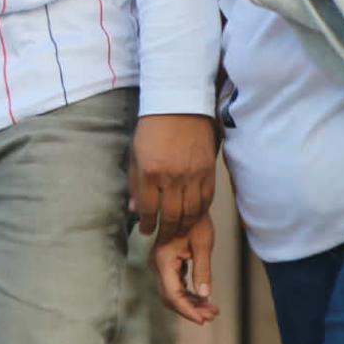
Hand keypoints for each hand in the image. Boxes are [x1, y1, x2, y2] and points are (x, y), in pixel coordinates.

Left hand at [129, 113, 216, 240]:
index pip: (149, 209)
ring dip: (184, 227)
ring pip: (191, 213)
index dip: (147, 224)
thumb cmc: (153, 127)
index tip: (146, 230)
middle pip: (171, 216)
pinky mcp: (208, 171)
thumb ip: (135, 183)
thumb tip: (134, 209)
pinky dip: (200, 213)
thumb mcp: (135, 153)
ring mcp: (192, 175)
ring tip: (178, 232)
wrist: (179, 105)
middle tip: (163, 238)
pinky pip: (206, 200)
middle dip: (166, 232)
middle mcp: (172, 177)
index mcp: (150, 171)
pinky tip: (194, 217)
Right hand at [152, 216, 218, 324]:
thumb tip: (205, 296)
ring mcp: (160, 265)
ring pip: (172, 294)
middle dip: (191, 309)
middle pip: (170, 298)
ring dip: (191, 304)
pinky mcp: (167, 264)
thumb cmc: (197, 220)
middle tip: (213, 315)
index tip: (204, 319)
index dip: (188, 310)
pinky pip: (175, 286)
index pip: (172, 294)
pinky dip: (189, 295)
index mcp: (163, 259)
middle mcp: (157, 263)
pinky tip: (204, 300)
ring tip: (212, 310)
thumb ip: (203, 271)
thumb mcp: (203, 244)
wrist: (189, 202)